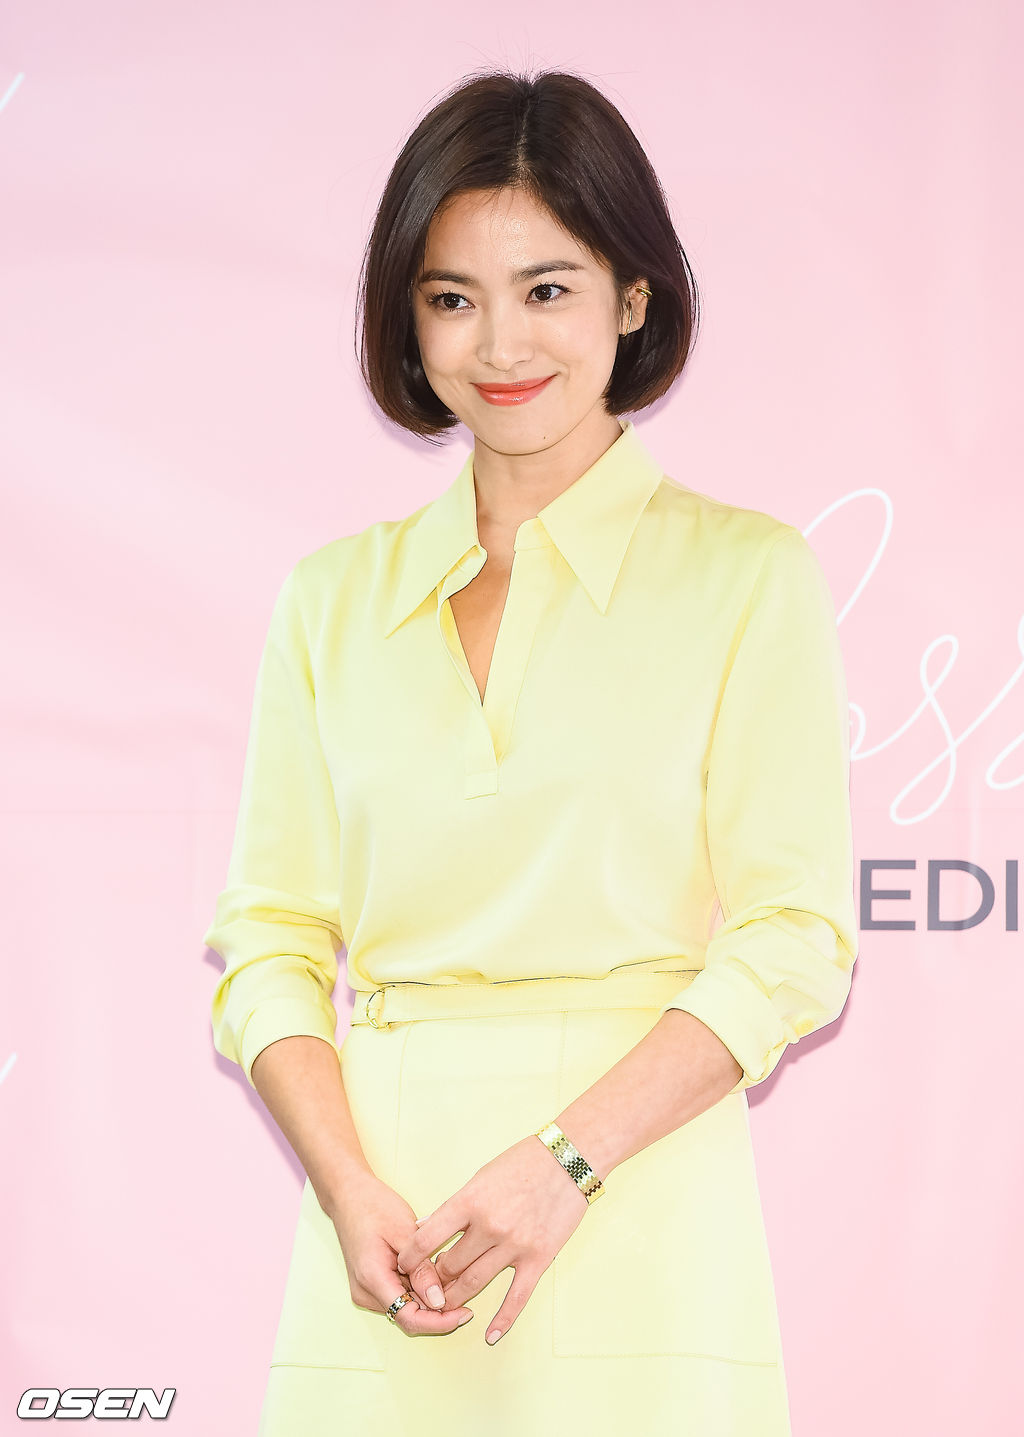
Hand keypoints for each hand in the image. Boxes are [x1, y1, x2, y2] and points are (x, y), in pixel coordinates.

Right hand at [325, 1171, 474, 1336]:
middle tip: (464, 1288)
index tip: (464, 1313)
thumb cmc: (374, 1206)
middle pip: (408, 1317)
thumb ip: (421, 1269)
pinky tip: (430, 1271)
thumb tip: (439, 1302)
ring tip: (445, 1273)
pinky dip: (417, 1290)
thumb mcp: (404, 1232)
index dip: (439, 1322)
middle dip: (437, 1310)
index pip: (409, 1318)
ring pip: (405, 1309)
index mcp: (372, 1279)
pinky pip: (399, 1297)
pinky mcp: (370, 1285)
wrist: (349, 1195)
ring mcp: (366, 1291)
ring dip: (427, 1299)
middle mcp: (365, 1292)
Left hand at [394, 1134, 589, 1344]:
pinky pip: (516, 1297)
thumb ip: (454, 1206)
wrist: (569, 1159)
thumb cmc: (523, 1162)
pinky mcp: (538, 1258)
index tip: (404, 1264)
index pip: (427, 1238)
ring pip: (474, 1282)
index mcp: (470, 1201)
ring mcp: (514, 1245)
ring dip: (456, 1296)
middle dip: (435, 1278)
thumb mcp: (481, 1176)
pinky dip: (502, 1320)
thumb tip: (423, 1226)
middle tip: (429, 1284)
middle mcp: (489, 1226)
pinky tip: (490, 1335)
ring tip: (446, 1303)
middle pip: (450, 1265)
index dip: (411, 1256)